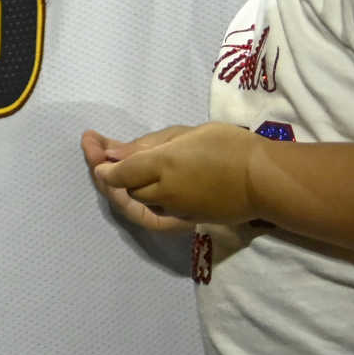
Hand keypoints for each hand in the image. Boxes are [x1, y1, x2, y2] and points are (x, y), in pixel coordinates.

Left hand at [88, 121, 261, 226]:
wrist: (262, 180)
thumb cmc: (228, 145)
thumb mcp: (187, 134)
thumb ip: (150, 145)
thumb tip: (114, 156)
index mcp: (164, 166)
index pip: (119, 172)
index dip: (100, 161)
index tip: (90, 143)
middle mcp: (164, 193)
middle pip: (124, 188)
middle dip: (105, 170)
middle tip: (95, 146)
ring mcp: (174, 211)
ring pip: (137, 201)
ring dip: (121, 184)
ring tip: (112, 160)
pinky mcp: (185, 220)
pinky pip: (153, 211)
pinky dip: (139, 198)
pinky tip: (136, 183)